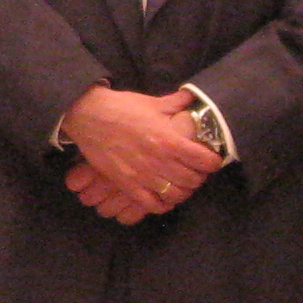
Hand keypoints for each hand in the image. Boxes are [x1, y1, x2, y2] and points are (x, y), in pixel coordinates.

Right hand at [61, 87, 220, 218]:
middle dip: (200, 177)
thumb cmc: (122, 108)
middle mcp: (160, 161)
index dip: (213, 162)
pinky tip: (164, 197)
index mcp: (169, 140)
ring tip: (182, 184)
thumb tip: (192, 98)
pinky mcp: (128, 185)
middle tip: (197, 171)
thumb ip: (176, 103)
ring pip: (176, 195)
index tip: (212, 160)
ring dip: (183, 192)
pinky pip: (153, 205)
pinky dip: (163, 204)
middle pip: (193, 180)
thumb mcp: (153, 103)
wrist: (89, 117)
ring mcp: (144, 176)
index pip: (204, 160)